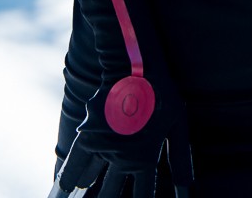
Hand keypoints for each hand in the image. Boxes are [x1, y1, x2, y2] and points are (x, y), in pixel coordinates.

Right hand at [51, 78, 192, 197]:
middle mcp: (121, 159)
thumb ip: (180, 156)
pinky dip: (68, 179)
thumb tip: (186, 186)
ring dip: (90, 190)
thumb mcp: (177, 124)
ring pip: (90, 183)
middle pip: (111, 195)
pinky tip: (66, 190)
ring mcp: (101, 148)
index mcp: (144, 158)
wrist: (135, 66)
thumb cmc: (161, 94)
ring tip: (89, 194)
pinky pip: (72, 165)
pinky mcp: (86, 135)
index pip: (142, 195)